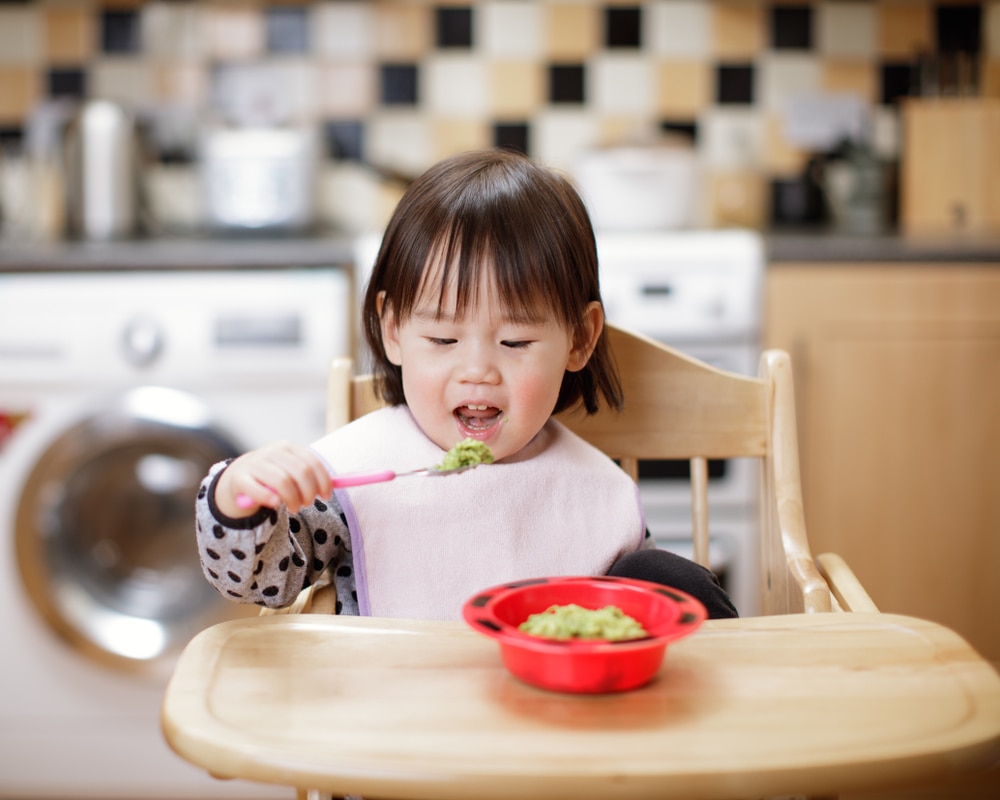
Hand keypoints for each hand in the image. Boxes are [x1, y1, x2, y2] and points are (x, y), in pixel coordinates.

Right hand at [215, 441, 332, 517]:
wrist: (237, 478)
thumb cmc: (272, 477)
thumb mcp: (291, 471)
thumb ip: (311, 475)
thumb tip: (338, 483)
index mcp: (288, 448)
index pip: (312, 463)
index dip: (323, 482)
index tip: (326, 496)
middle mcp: (272, 452)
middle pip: (301, 472)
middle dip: (309, 493)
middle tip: (307, 504)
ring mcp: (255, 464)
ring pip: (283, 482)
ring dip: (293, 500)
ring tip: (294, 507)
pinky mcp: (240, 478)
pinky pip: (258, 490)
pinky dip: (269, 498)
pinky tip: (275, 503)